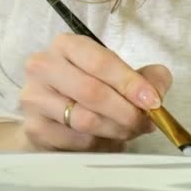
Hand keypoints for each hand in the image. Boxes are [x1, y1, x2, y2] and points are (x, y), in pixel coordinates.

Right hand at [18, 33, 172, 151]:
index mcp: (68, 46)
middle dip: (127, 112)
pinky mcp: (34, 128)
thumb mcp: (124, 78)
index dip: (130, 83)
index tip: (152, 102)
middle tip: (146, 123)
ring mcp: (34, 98)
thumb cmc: (93, 92)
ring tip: (129, 131)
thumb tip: (156, 93)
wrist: (56, 119)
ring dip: (116, 130)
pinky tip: (106, 140)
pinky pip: (77, 141)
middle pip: (93, 92)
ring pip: (85, 119)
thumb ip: (149, 78)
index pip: (101, 62)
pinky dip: (100, 144)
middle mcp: (44, 66)